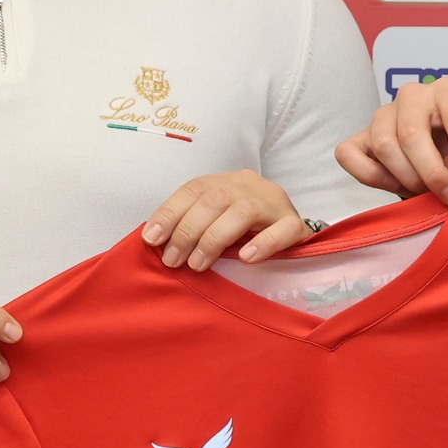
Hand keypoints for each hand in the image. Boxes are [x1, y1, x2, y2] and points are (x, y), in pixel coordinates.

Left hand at [141, 170, 317, 270]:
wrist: (292, 230)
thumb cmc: (246, 230)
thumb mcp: (216, 220)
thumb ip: (192, 224)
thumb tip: (154, 241)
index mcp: (225, 182)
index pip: (194, 190)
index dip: (169, 213)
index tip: (151, 239)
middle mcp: (248, 185)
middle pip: (214, 200)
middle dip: (188, 231)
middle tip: (173, 261)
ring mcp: (274, 202)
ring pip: (242, 212)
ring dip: (214, 239)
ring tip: (198, 264)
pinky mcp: (295, 224)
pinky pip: (281, 230)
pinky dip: (262, 243)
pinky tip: (246, 258)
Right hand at [335, 76, 447, 204]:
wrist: (439, 148)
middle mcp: (413, 95)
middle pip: (412, 133)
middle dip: (432, 173)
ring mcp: (383, 113)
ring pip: (384, 145)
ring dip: (406, 177)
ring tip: (423, 190)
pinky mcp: (360, 135)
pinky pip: (349, 154)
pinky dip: (371, 176)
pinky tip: (394, 184)